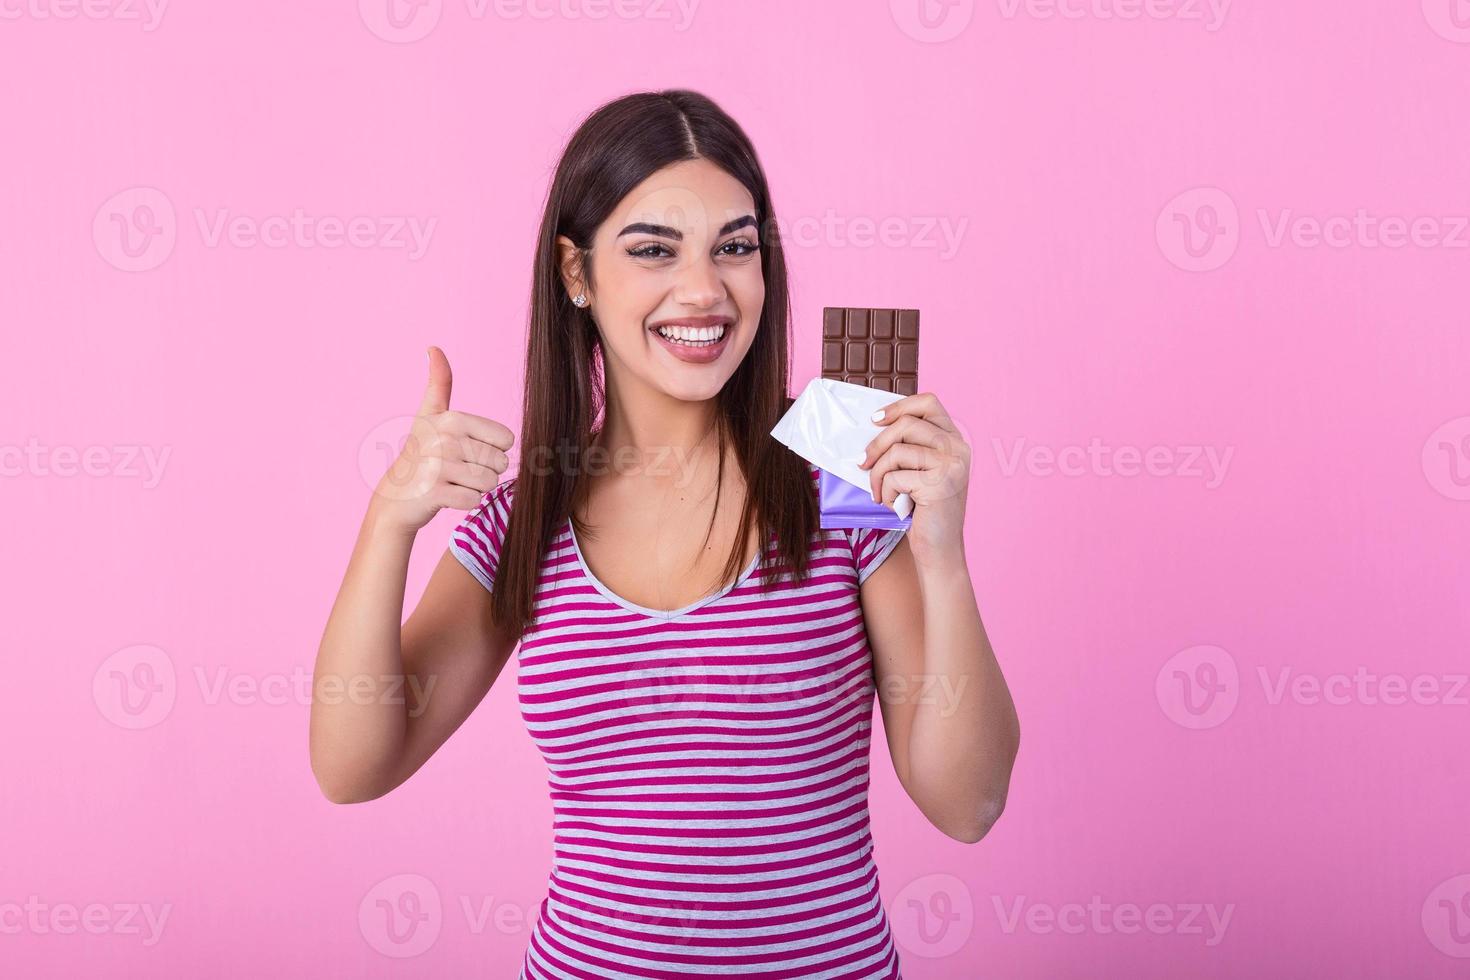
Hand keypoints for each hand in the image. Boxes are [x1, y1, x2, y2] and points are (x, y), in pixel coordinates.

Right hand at [371, 346, 515, 531]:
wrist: (396, 494)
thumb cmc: (422, 451)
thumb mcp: (430, 414)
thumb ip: (438, 383)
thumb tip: (433, 347)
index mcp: (452, 418)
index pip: (506, 440)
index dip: (492, 449)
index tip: (466, 449)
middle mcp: (445, 439)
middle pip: (500, 463)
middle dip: (484, 471)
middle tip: (456, 469)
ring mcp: (438, 467)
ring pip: (489, 483)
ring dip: (475, 487)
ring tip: (452, 481)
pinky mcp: (435, 493)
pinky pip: (474, 501)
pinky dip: (464, 502)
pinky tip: (445, 495)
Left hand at [857, 391, 970, 569]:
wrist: (939, 550)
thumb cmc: (923, 511)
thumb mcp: (919, 472)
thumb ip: (908, 447)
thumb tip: (873, 425)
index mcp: (955, 440)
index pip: (928, 403)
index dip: (898, 406)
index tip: (875, 420)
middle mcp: (958, 448)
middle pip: (906, 424)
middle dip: (877, 444)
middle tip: (863, 464)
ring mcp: (952, 465)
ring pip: (897, 451)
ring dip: (878, 474)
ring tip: (880, 493)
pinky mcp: (941, 484)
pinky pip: (895, 476)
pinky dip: (887, 492)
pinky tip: (896, 505)